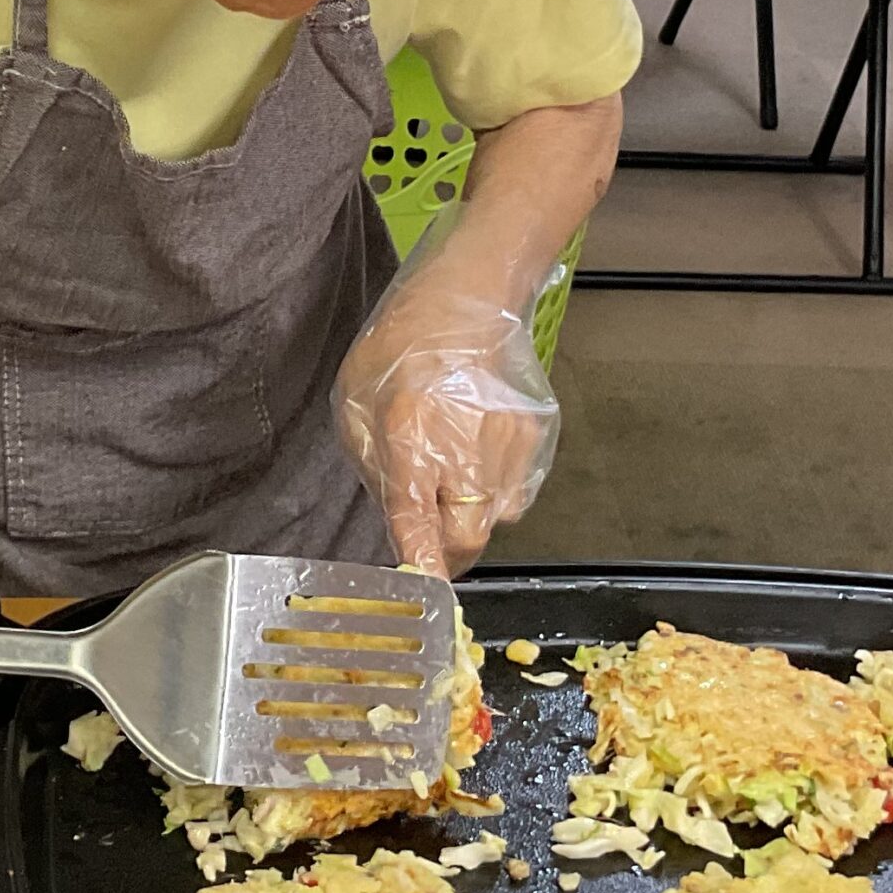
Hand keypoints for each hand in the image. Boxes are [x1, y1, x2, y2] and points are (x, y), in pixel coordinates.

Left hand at [334, 294, 558, 578]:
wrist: (464, 301)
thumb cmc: (399, 351)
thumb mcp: (358, 409)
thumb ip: (378, 473)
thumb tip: (398, 526)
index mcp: (411, 437)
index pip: (419, 524)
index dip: (423, 568)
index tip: (423, 591)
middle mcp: (466, 448)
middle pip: (467, 538)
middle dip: (447, 552)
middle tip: (429, 540)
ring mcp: (508, 444)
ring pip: (494, 517)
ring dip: (470, 515)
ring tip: (451, 475)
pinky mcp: (534, 439)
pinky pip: (515, 491)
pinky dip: (494, 490)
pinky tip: (476, 455)